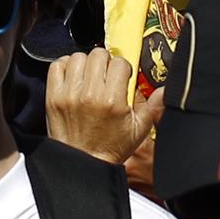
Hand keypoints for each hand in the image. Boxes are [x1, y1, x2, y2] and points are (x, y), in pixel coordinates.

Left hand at [44, 48, 163, 167]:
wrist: (83, 163)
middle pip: (99, 54)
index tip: (122, 75)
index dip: (123, 68)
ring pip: (78, 57)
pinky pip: (57, 66)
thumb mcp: (138, 130)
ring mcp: (70, 94)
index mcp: (113, 100)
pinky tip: (74, 77)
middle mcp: (90, 94)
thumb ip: (153, 106)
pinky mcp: (54, 97)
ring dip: (86, 64)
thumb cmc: (109, 148)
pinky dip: (65, 67)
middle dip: (106, 62)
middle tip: (106, 75)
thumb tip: (165, 90)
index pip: (120, 63)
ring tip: (90, 76)